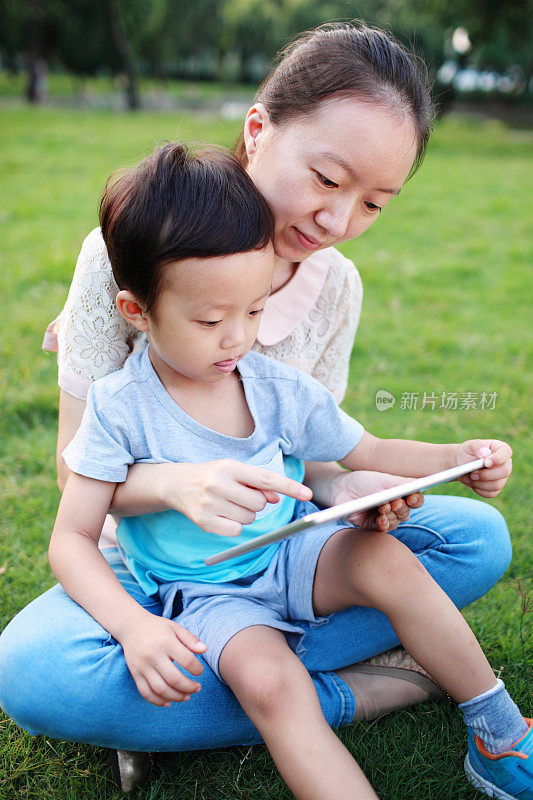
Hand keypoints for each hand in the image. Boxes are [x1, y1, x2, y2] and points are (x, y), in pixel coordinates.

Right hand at [119, 612, 206, 706]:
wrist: (131, 627)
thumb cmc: (157, 627)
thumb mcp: (175, 627)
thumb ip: (190, 639)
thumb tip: (204, 650)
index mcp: (166, 642)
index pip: (186, 660)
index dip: (197, 669)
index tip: (200, 671)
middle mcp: (153, 655)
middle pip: (173, 679)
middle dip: (188, 687)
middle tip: (197, 688)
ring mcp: (142, 666)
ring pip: (160, 689)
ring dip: (176, 697)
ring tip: (187, 696)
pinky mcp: (135, 674)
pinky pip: (146, 692)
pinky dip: (157, 701)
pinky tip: (169, 702)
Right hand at [162, 459, 312, 536]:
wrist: (177, 484)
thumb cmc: (213, 476)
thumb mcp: (234, 471)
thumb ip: (257, 483)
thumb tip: (277, 497)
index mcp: (229, 467)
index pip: (265, 478)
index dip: (288, 486)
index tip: (306, 493)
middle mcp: (219, 484)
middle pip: (260, 504)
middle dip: (257, 503)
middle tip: (241, 496)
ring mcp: (210, 504)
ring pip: (250, 518)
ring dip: (246, 514)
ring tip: (230, 503)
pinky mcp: (204, 522)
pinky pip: (236, 530)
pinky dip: (235, 525)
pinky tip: (223, 514)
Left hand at [331, 470, 423, 530]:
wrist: (341, 487)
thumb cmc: (364, 480)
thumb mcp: (384, 479)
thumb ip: (402, 483)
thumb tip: (421, 483)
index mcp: (400, 495)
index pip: (415, 500)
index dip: (416, 500)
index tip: (412, 498)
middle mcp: (394, 508)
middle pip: (406, 513)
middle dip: (402, 508)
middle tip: (395, 503)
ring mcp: (384, 518)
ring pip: (395, 522)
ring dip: (391, 515)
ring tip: (383, 507)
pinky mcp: (372, 526)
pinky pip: (382, 530)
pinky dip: (383, 525)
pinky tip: (381, 519)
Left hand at [456, 439, 512, 496]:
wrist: (461, 465)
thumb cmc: (466, 453)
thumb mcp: (469, 446)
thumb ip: (477, 446)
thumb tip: (485, 452)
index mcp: (500, 449)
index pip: (506, 452)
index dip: (498, 458)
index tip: (486, 462)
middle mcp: (505, 463)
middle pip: (505, 471)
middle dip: (486, 475)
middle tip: (472, 474)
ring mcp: (502, 477)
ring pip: (497, 485)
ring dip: (480, 483)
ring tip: (470, 477)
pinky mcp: (496, 488)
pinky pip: (491, 493)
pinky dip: (479, 490)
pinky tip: (473, 483)